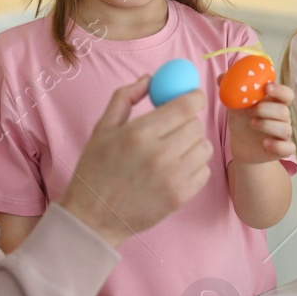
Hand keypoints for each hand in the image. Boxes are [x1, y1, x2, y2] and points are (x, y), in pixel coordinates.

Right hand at [59, 74, 213, 247]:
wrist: (93, 217)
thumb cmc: (95, 169)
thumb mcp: (102, 128)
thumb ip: (126, 97)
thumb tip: (151, 78)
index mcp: (139, 134)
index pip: (187, 105)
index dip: (193, 97)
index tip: (189, 99)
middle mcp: (160, 155)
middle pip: (196, 124)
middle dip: (188, 121)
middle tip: (174, 128)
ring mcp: (173, 178)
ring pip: (204, 147)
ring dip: (192, 144)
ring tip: (173, 150)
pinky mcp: (180, 197)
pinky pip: (204, 171)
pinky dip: (194, 167)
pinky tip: (175, 169)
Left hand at [226, 81, 296, 164]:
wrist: (240, 145)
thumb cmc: (242, 121)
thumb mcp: (235, 104)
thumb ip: (231, 89)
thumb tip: (222, 77)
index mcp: (274, 104)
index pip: (287, 94)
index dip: (280, 90)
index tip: (267, 88)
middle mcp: (282, 118)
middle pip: (284, 111)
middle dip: (266, 110)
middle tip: (250, 111)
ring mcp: (282, 135)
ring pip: (285, 129)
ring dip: (267, 125)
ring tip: (252, 124)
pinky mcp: (281, 150)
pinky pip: (288, 148)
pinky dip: (278, 146)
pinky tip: (265, 144)